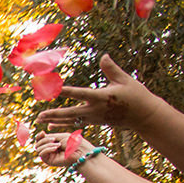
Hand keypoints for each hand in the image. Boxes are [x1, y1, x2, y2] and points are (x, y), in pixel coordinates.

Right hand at [34, 131, 75, 167]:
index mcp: (52, 143)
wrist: (80, 151)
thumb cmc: (73, 142)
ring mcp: (49, 155)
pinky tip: (56, 148)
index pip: (40, 140)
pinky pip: (42, 154)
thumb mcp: (60, 136)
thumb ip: (49, 136)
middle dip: (44, 140)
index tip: (42, 132)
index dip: (39, 136)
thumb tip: (39, 136)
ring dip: (48, 144)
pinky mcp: (49, 161)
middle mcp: (49, 149)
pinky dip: (48, 149)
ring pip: (38, 149)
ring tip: (58, 145)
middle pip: (37, 144)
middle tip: (54, 139)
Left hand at [36, 55, 157, 133]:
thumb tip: (103, 56)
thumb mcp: (125, 80)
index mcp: (102, 97)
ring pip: (71, 120)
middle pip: (71, 113)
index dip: (68, 92)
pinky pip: (76, 124)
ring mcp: (94, 118)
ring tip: (40, 120)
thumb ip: (111, 69)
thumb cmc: (136, 95)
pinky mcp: (95, 122)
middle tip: (39, 115)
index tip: (56, 90)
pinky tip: (52, 126)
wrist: (143, 116)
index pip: (81, 94)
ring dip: (55, 121)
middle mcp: (95, 109)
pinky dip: (63, 125)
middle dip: (54, 114)